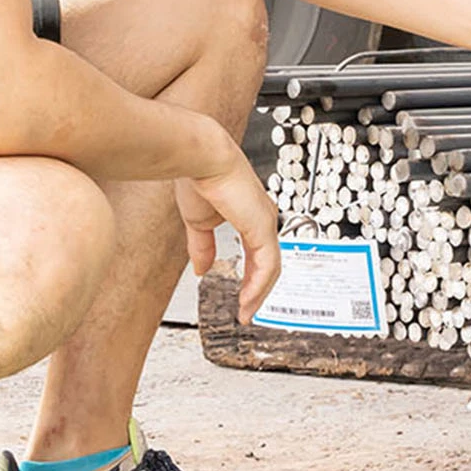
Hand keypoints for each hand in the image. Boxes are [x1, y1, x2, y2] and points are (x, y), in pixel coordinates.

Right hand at [175, 136, 280, 324]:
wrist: (201, 158)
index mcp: (250, 216)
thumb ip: (203, 247)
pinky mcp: (263, 227)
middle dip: (258, 291)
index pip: (258, 254)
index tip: (241, 297)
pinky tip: (248, 299)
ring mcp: (265, 223)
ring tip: (245, 312)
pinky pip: (267, 264)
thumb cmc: (199, 178)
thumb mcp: (199, 223)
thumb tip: (202, 270)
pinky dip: (259, 286)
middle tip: (246, 311)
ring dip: (258, 293)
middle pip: (269, 263)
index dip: (251, 278)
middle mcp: (263, 219)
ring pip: (271, 268)